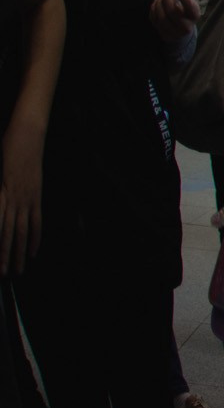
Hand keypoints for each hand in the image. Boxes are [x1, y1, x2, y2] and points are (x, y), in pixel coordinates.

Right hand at [0, 120, 44, 274]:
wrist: (29, 133)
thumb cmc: (27, 151)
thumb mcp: (29, 174)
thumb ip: (24, 189)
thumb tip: (19, 200)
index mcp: (35, 196)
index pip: (35, 226)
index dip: (33, 243)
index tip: (30, 259)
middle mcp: (28, 199)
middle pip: (22, 233)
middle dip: (17, 255)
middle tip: (16, 274)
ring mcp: (16, 194)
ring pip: (10, 229)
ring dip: (6, 250)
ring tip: (4, 268)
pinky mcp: (6, 187)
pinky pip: (1, 212)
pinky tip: (0, 240)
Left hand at [148, 0, 200, 42]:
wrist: (180, 22)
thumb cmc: (182, 2)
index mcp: (195, 15)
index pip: (190, 7)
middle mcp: (187, 26)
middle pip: (173, 11)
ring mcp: (176, 33)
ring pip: (162, 17)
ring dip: (158, 4)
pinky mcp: (165, 35)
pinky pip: (154, 21)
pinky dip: (153, 10)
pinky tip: (157, 6)